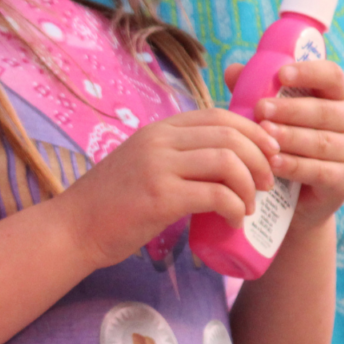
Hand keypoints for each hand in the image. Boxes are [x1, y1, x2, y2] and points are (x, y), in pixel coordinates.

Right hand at [53, 109, 277, 268]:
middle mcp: (160, 141)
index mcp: (159, 130)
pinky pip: (215, 195)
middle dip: (259, 159)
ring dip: (249, 186)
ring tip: (249, 206)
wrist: (74, 228)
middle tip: (266, 184)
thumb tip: (222, 162)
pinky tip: (233, 221)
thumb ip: (175, 157)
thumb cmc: (112, 203)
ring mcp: (159, 167)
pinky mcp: (160, 198)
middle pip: (229, 136)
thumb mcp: (144, 164)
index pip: (219, 115)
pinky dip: (234, 208)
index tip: (269, 153)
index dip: (253, 132)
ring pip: (227, 162)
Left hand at [225, 60, 343, 232]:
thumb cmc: (284, 144)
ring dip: (289, 137)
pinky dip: (293, 166)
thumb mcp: (271, 115)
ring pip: (320, 141)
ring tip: (263, 134)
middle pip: (323, 110)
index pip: (332, 75)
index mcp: (339, 96)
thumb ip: (255, 91)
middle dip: (289, 109)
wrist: (296, 198)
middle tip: (260, 109)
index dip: (308, 72)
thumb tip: (232, 70)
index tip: (281, 74)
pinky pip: (318, 170)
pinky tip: (272, 163)